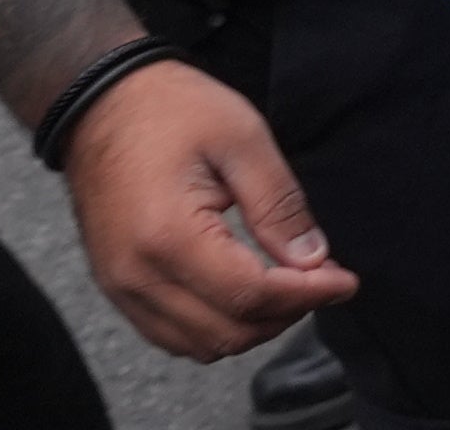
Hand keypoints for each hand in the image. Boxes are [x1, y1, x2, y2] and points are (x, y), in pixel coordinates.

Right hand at [62, 55, 355, 358]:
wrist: (103, 105)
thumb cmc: (172, 111)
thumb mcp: (242, 138)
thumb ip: (278, 205)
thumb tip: (313, 259)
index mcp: (168, 237)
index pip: (250, 296)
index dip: (307, 295)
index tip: (346, 282)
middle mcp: (136, 276)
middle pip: (227, 333)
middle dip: (286, 315)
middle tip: (323, 280)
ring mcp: (120, 287)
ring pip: (199, 345)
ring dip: (253, 327)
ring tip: (289, 288)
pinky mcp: (116, 287)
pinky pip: (171, 334)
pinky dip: (215, 327)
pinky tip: (245, 296)